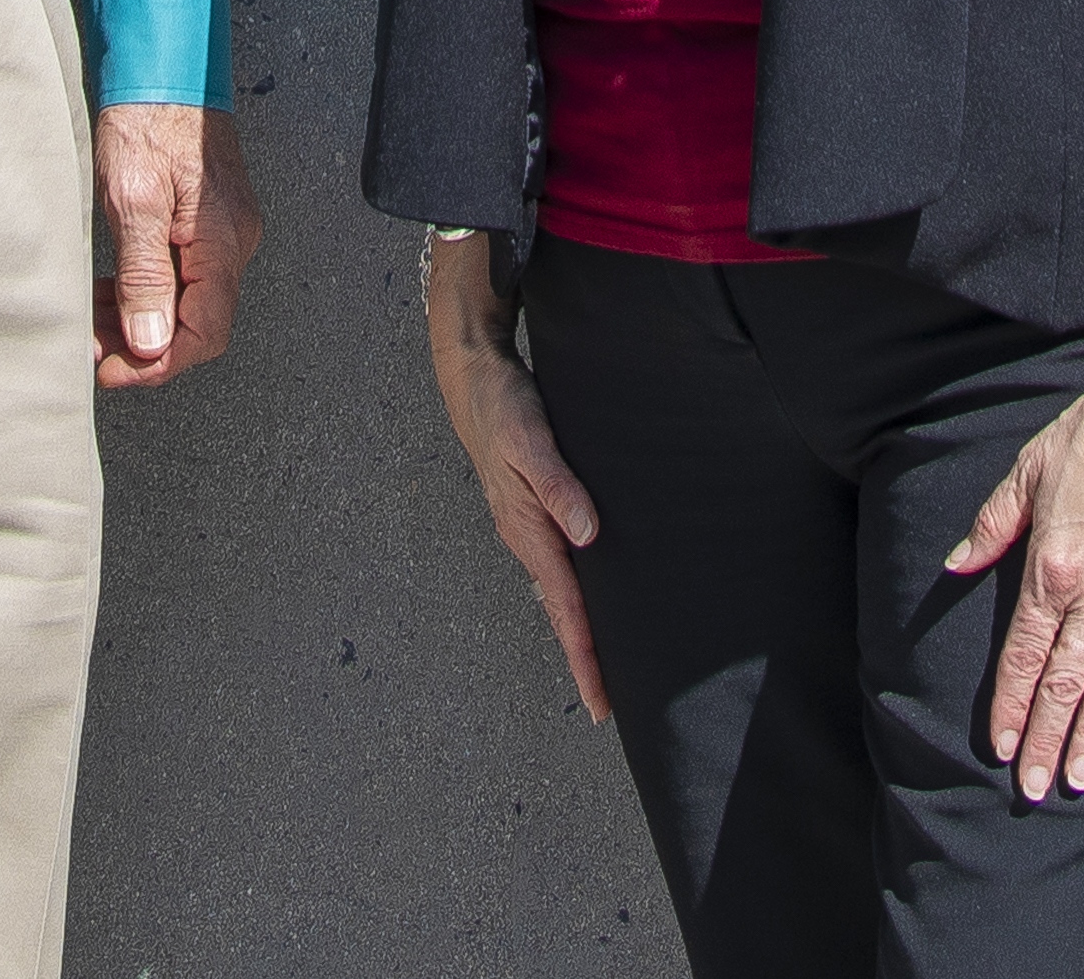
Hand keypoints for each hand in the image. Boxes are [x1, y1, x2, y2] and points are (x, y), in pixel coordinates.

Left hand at [91, 99, 261, 387]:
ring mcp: (224, 230)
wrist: (164, 62)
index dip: (156, 363)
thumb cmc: (148, 118)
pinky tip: (113, 289)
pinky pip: (185, 275)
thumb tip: (150, 343)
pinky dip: (148, 292)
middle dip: (144, 345)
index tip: (110, 369)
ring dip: (141, 320)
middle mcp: (234, 241)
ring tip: (94, 320)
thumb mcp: (134, 199)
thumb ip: (143, 275)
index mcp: (222, 241)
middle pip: (197, 324)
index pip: (202, 334)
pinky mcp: (209, 219)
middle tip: (93, 346)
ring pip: (188, 302)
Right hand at [426, 237, 607, 723]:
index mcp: (527, 529)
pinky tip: (589, 596)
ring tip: (603, 664)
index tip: (601, 700)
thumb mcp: (532, 439)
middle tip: (608, 703)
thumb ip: (560, 486)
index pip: (564, 605)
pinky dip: (572, 594)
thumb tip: (588, 535)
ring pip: (558, 592)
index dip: (585, 654)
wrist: (475, 379)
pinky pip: (556, 566)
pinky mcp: (531, 513)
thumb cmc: (505, 406)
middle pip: (560, 611)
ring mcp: (526, 528)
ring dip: (578, 628)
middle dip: (583, 658)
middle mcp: (526, 537)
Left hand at [944, 344, 1083, 799]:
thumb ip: (991, 525)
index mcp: (1051, 568)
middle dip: (1046, 739)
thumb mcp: (1027, 469)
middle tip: (1034, 789)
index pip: (1023, 655)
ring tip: (1080, 781)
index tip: (1001, 747)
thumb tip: (955, 566)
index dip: (1010, 705)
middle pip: (1064, 683)